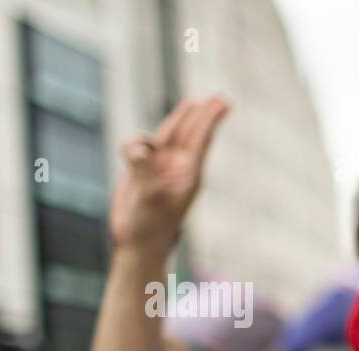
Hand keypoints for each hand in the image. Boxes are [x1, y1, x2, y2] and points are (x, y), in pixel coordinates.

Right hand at [109, 95, 230, 254]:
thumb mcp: (147, 198)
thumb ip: (143, 170)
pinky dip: (137, 144)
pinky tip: (134, 152)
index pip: (200, 138)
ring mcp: (160, 170)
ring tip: (194, 104)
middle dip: (202, 114)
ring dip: (179, 119)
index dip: (210, 118)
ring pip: (168, 136)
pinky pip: (141, 148)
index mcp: (187, 174)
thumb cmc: (148, 226)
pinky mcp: (143, 173)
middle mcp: (176, 168)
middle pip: (189, 133)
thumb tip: (139, 148)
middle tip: (220, 98)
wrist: (138, 245)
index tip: (224, 101)